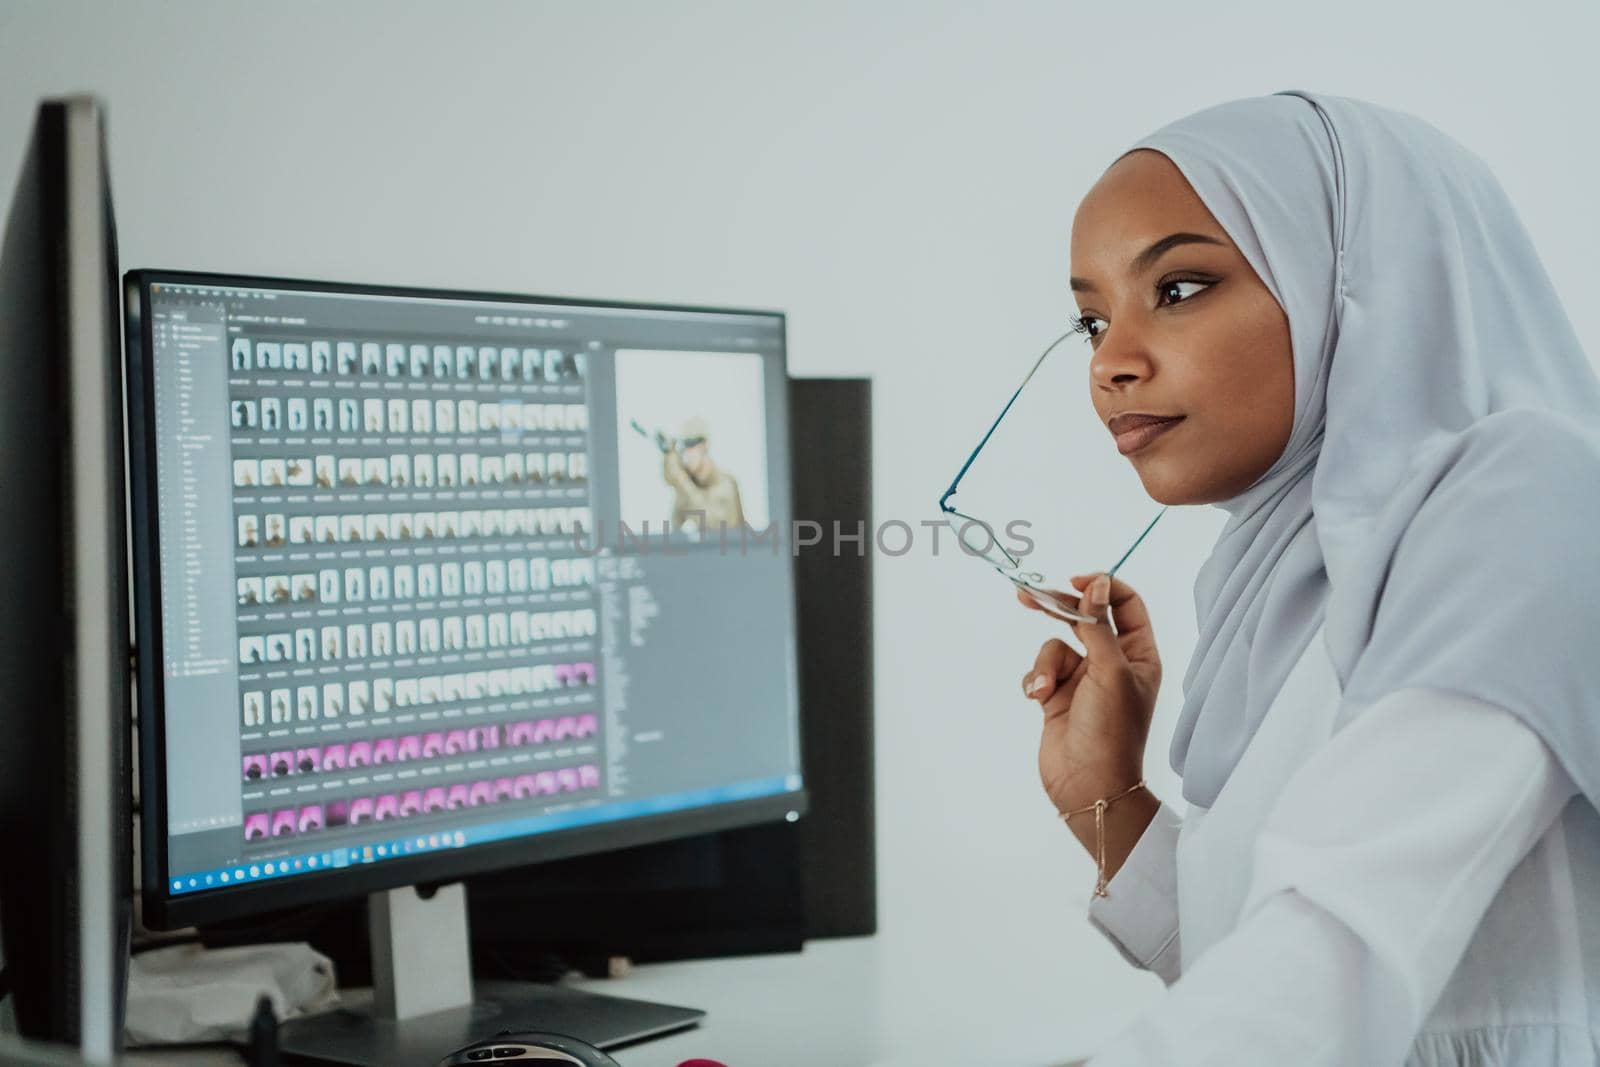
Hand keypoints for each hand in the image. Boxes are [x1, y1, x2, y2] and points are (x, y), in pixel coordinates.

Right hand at [1017, 572, 1160, 813]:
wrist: (1087, 787)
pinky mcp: (1057, 696)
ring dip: (1045, 665)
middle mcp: (1113, 663)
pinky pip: (1039, 671)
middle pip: (1084, 618)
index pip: (1125, 605)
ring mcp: (1084, 680)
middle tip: (1027, 596)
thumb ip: (1098, 625)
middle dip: (1058, 609)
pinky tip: (1036, 698)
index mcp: (1139, 655)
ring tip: (1044, 689)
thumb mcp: (1109, 672)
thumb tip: (1097, 583)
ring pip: (1055, 646)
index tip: (1075, 580)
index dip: (1101, 587)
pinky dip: (1034, 681)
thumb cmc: (1110, 731)